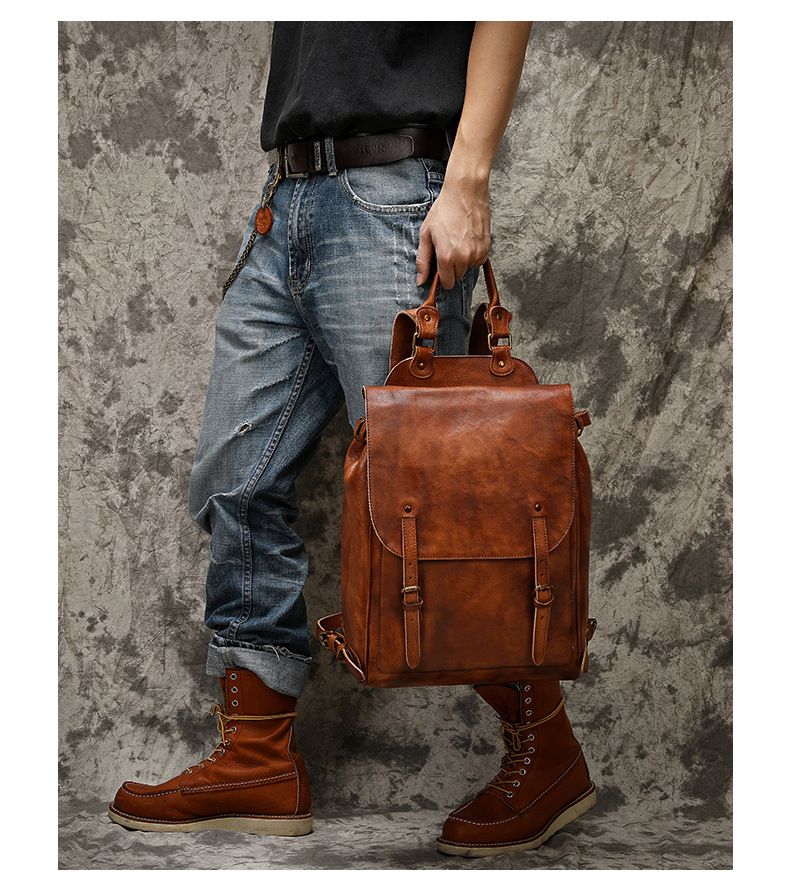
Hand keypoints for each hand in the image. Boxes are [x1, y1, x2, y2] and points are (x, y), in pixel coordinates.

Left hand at [415, 172, 491, 289]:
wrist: (465, 193)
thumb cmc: (444, 210)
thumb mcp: (426, 234)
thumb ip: (423, 260)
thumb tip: (420, 281)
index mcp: (447, 257)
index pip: (447, 283)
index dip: (442, 277)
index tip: (440, 267)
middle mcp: (464, 258)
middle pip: (458, 277)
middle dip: (452, 268)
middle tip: (448, 248)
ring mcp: (477, 253)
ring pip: (469, 269)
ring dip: (463, 262)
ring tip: (458, 242)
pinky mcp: (487, 247)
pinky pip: (479, 261)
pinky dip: (473, 255)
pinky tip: (467, 240)